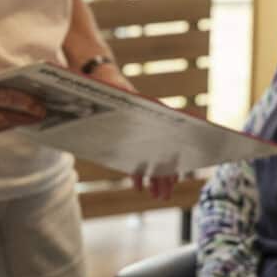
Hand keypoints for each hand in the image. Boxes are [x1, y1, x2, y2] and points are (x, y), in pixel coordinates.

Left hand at [86, 64, 180, 200]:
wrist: (101, 80)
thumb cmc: (111, 85)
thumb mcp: (119, 92)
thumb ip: (125, 98)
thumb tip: (131, 101)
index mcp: (154, 116)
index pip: (169, 143)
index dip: (171, 161)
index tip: (175, 178)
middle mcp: (152, 127)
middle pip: (162, 155)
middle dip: (164, 177)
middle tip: (164, 196)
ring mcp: (142, 134)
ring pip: (152, 160)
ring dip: (155, 179)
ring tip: (156, 196)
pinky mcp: (130, 140)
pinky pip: (137, 159)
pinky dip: (138, 173)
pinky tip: (140, 186)